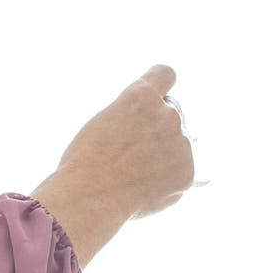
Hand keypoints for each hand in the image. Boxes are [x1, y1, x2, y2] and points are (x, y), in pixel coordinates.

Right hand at [42, 64, 196, 222]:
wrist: (89, 197)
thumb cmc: (84, 161)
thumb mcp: (105, 121)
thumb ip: (135, 116)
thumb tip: (159, 133)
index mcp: (142, 96)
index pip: (165, 74)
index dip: (161, 87)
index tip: (157, 98)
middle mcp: (168, 114)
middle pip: (173, 112)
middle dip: (158, 127)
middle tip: (133, 151)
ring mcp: (181, 144)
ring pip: (179, 144)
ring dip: (164, 154)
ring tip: (134, 175)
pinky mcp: (188, 173)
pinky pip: (182, 172)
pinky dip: (167, 180)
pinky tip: (145, 189)